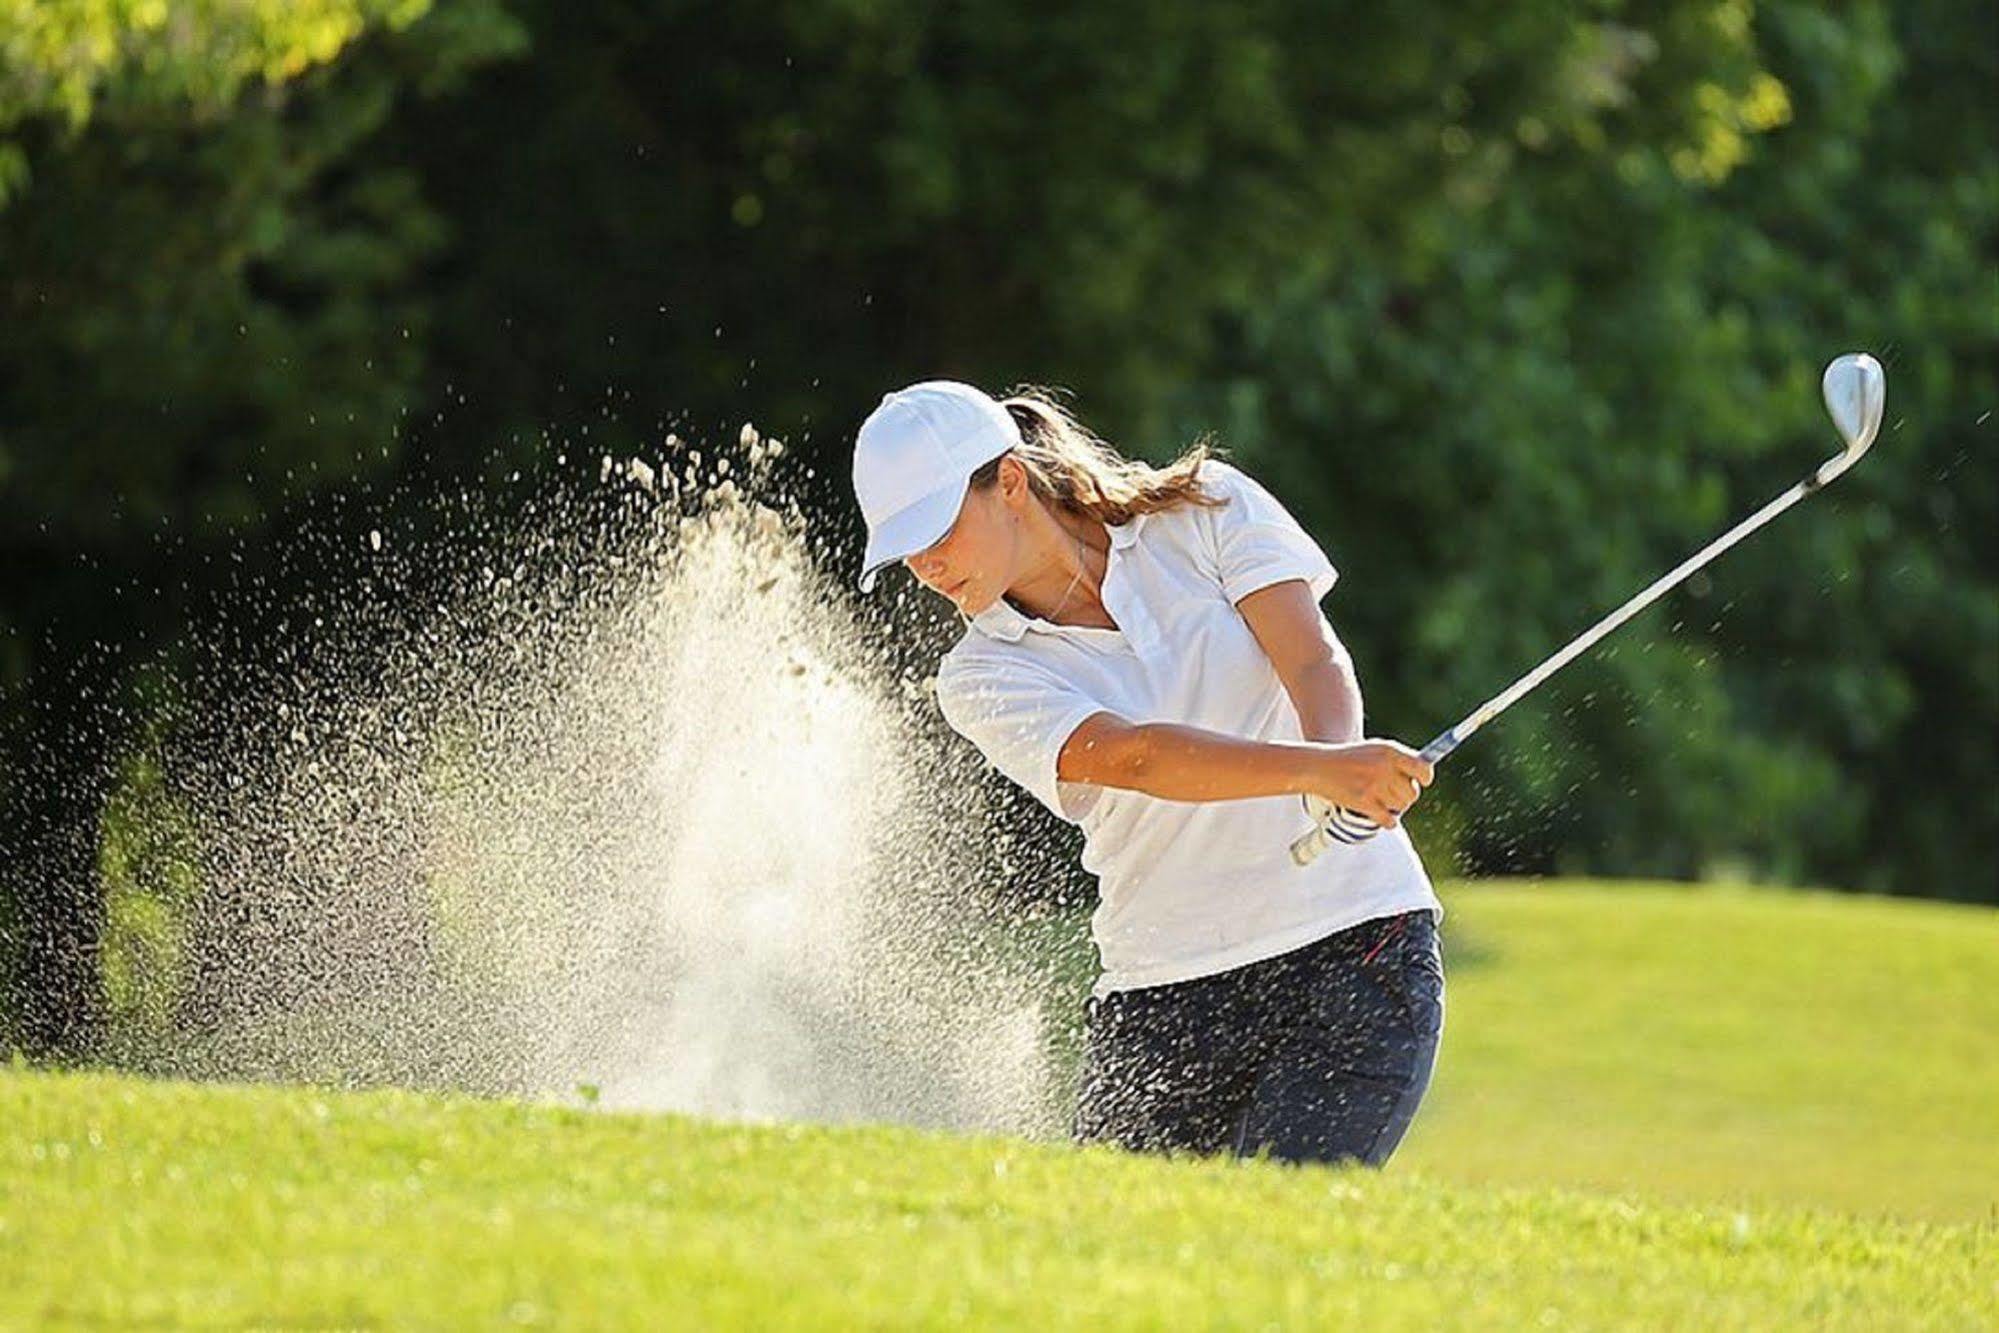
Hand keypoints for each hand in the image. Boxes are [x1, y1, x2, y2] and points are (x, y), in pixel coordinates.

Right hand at [1304, 740, 1433, 827]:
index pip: (1423, 769)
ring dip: (1394, 808)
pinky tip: (1381, 816)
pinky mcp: (1364, 803)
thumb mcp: (1375, 750)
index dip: (1425, 778)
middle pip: (1412, 793)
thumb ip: (1397, 760)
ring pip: (1401, 807)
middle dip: (1405, 796)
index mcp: (1390, 751)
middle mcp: (1384, 767)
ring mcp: (1374, 786)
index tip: (1421, 781)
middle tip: (1392, 793)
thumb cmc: (1348, 758)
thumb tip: (1424, 774)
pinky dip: (1387, 821)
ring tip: (1381, 801)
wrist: (1318, 767)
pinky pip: (1389, 820)